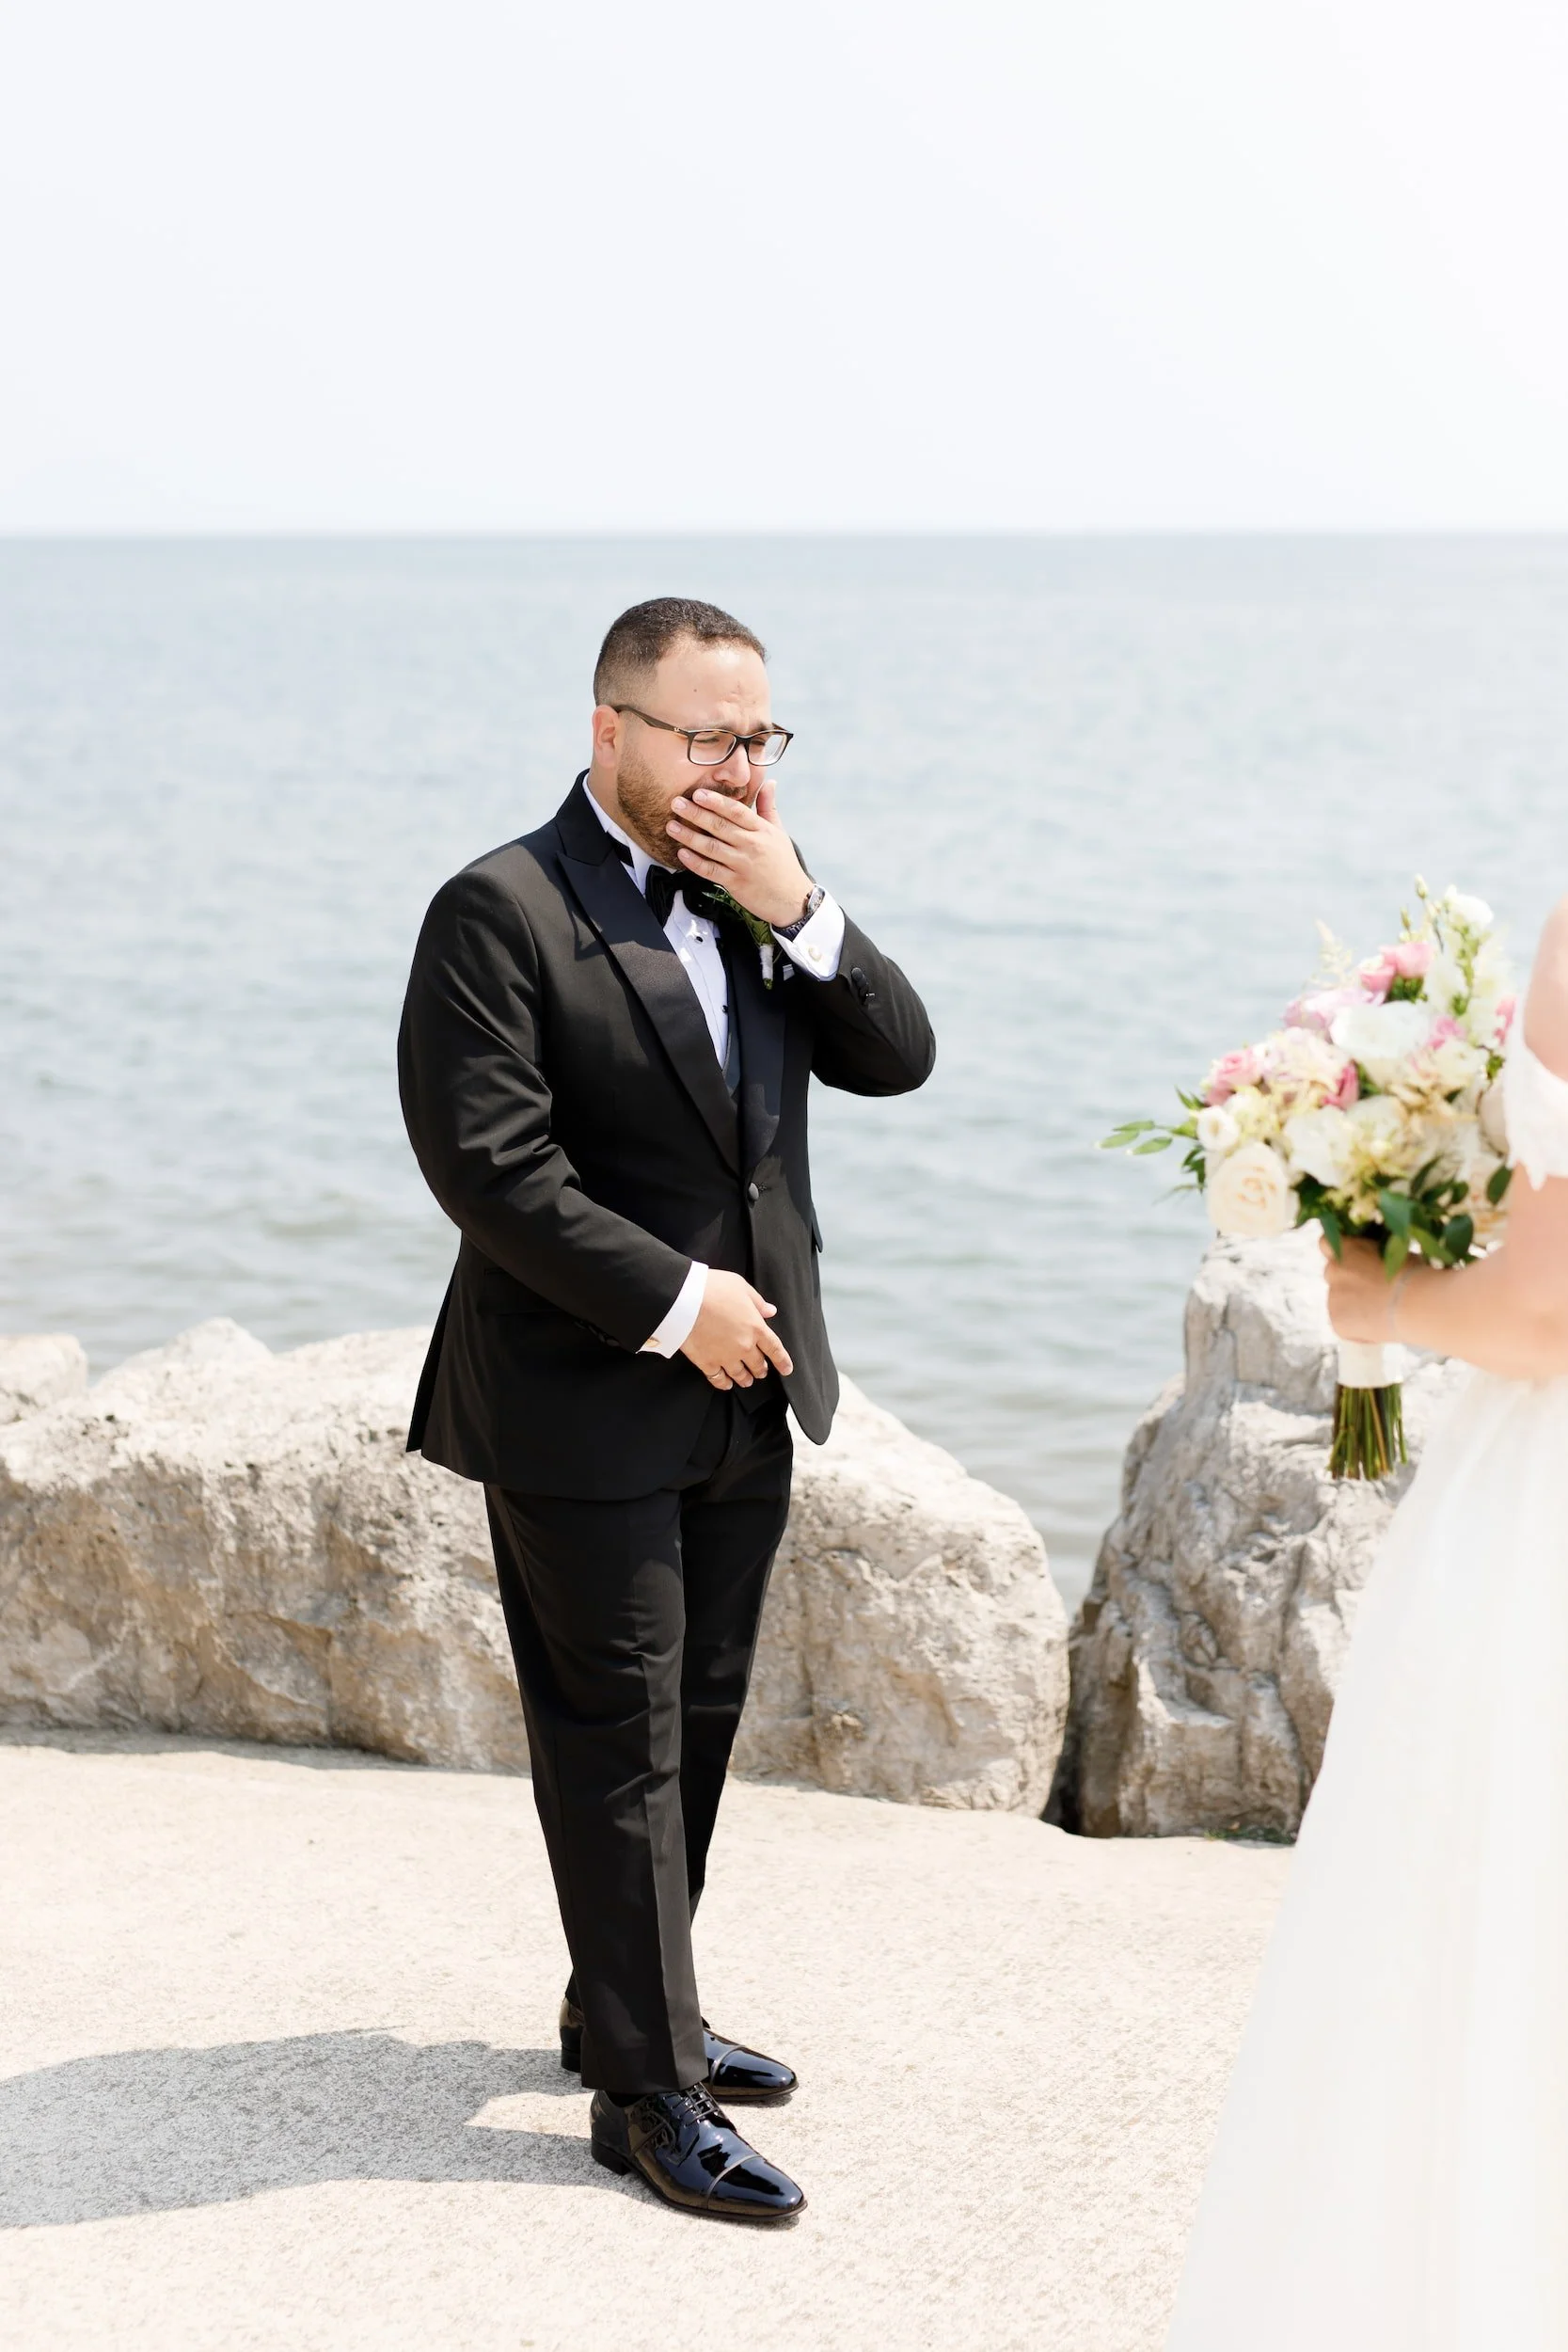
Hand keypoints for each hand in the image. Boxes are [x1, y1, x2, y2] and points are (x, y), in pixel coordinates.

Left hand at [664, 779, 814, 927]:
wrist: (792, 899)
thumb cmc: (783, 864)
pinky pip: (711, 871)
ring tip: (671, 826)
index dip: (716, 801)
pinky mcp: (735, 883)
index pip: (736, 811)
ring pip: (711, 847)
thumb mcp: (779, 833)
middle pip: (720, 826)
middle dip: (696, 813)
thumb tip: (769, 782)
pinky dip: (695, 863)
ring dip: (689, 836)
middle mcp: (752, 845)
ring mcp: (742, 865)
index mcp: (762, 830)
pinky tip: (681, 854)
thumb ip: (769, 807)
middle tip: (676, 803)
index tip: (698, 793)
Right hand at [679, 1269, 794, 1389]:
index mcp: (756, 1328)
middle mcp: (744, 1347)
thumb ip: (757, 1301)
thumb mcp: (741, 1286)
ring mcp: (725, 1357)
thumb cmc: (713, 1288)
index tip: (787, 1369)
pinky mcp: (707, 1363)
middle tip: (761, 1372)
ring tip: (746, 1381)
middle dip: (761, 1370)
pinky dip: (723, 1383)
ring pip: (740, 1375)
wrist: (684, 1300)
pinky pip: (718, 1379)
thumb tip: (770, 1311)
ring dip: (745, 1379)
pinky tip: (726, 1384)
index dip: (783, 1361)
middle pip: (758, 1364)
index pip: (775, 1349)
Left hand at [1320, 1235, 1407, 1341]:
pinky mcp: (1337, 1322)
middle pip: (1333, 1273)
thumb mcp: (1394, 1253)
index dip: (1339, 1253)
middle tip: (1373, 1290)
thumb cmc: (1414, 1275)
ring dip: (1352, 1303)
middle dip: (1348, 1280)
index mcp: (1346, 1250)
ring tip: (1380, 1312)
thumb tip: (1376, 1261)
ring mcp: (1333, 1298)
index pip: (1326, 1243)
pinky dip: (1355, 1325)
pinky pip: (1343, 1321)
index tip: (1352, 1260)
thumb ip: (1375, 1256)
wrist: (1416, 1304)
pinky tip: (1377, 1326)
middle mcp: (1333, 1272)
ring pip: (1338, 1300)